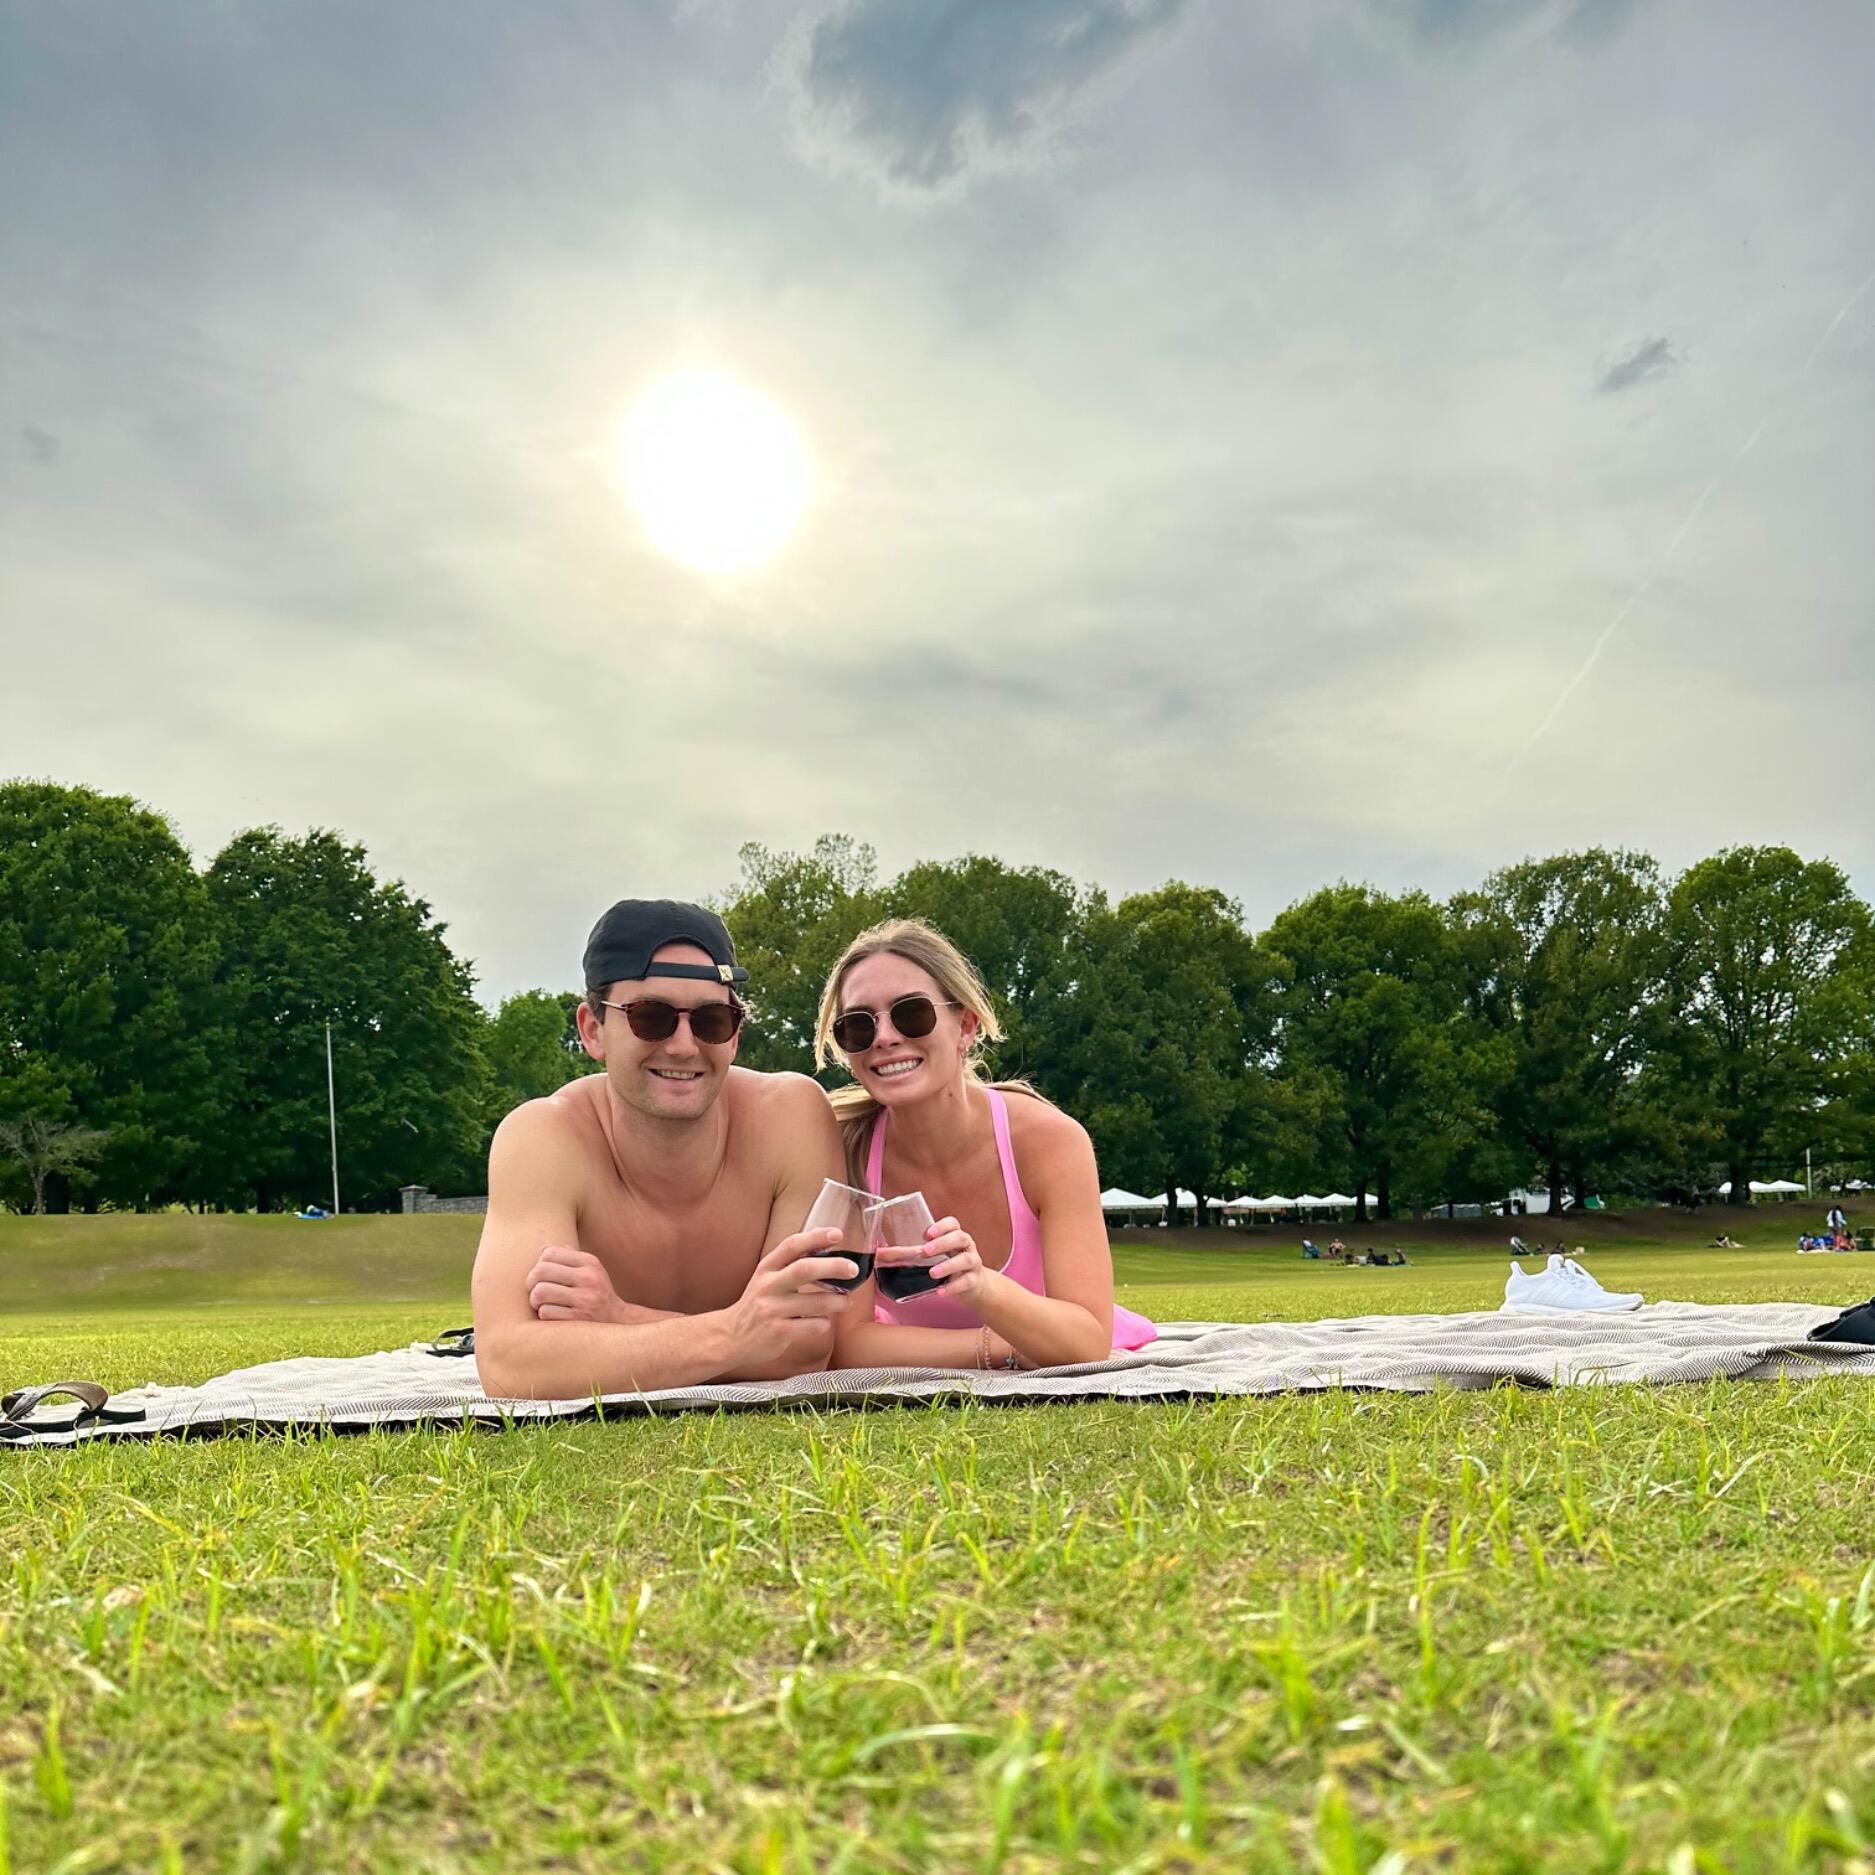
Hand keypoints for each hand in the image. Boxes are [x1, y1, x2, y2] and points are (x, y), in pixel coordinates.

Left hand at [527, 1244, 626, 1321]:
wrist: (618, 1322)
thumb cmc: (596, 1293)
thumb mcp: (590, 1270)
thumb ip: (569, 1257)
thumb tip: (543, 1248)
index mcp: (590, 1262)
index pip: (549, 1253)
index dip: (539, 1264)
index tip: (543, 1276)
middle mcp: (589, 1278)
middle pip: (540, 1271)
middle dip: (531, 1282)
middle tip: (535, 1290)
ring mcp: (585, 1300)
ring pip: (539, 1293)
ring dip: (535, 1300)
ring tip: (541, 1304)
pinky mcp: (578, 1319)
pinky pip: (545, 1312)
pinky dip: (544, 1315)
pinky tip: (553, 1316)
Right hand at [726, 1228, 859, 1366]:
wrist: (731, 1337)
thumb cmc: (758, 1303)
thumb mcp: (768, 1277)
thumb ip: (791, 1260)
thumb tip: (822, 1236)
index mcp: (767, 1267)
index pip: (792, 1245)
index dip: (816, 1237)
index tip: (838, 1234)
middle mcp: (768, 1285)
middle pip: (804, 1269)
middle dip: (833, 1266)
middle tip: (853, 1269)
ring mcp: (772, 1310)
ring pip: (814, 1302)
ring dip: (837, 1301)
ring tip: (847, 1302)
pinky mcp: (777, 1332)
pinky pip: (811, 1326)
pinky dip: (823, 1324)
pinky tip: (824, 1322)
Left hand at [923, 1216, 986, 1301]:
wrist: (973, 1284)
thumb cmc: (950, 1263)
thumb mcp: (938, 1254)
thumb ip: (916, 1251)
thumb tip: (887, 1253)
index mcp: (956, 1235)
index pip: (952, 1224)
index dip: (941, 1226)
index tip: (926, 1234)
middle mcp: (967, 1246)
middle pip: (960, 1238)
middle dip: (942, 1243)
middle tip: (925, 1251)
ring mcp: (973, 1263)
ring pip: (966, 1260)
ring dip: (948, 1265)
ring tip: (933, 1273)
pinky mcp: (974, 1281)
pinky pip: (966, 1282)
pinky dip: (952, 1287)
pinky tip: (940, 1291)